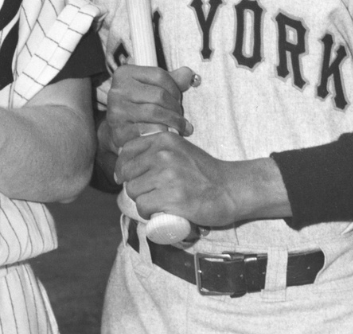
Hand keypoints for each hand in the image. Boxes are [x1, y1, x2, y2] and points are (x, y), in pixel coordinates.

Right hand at [105, 65, 196, 149]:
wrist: (119, 131)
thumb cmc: (139, 107)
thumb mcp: (152, 88)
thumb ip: (171, 80)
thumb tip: (188, 73)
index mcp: (125, 74)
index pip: (159, 75)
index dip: (175, 88)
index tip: (179, 99)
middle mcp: (117, 91)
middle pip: (159, 95)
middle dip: (176, 107)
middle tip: (181, 116)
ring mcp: (117, 111)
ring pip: (155, 113)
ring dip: (174, 121)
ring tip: (180, 127)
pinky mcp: (119, 131)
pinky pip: (149, 130)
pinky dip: (163, 133)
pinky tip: (168, 134)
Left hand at [116, 134, 290, 228]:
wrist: (230, 189)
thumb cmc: (205, 172)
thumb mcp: (181, 150)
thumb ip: (160, 149)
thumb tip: (127, 158)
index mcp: (164, 139)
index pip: (127, 151)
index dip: (122, 166)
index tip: (125, 177)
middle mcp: (163, 154)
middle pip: (128, 173)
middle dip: (132, 186)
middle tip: (146, 194)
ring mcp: (167, 175)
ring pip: (134, 191)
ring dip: (140, 201)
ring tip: (154, 204)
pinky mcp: (171, 197)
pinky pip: (143, 206)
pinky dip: (147, 213)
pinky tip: (156, 213)